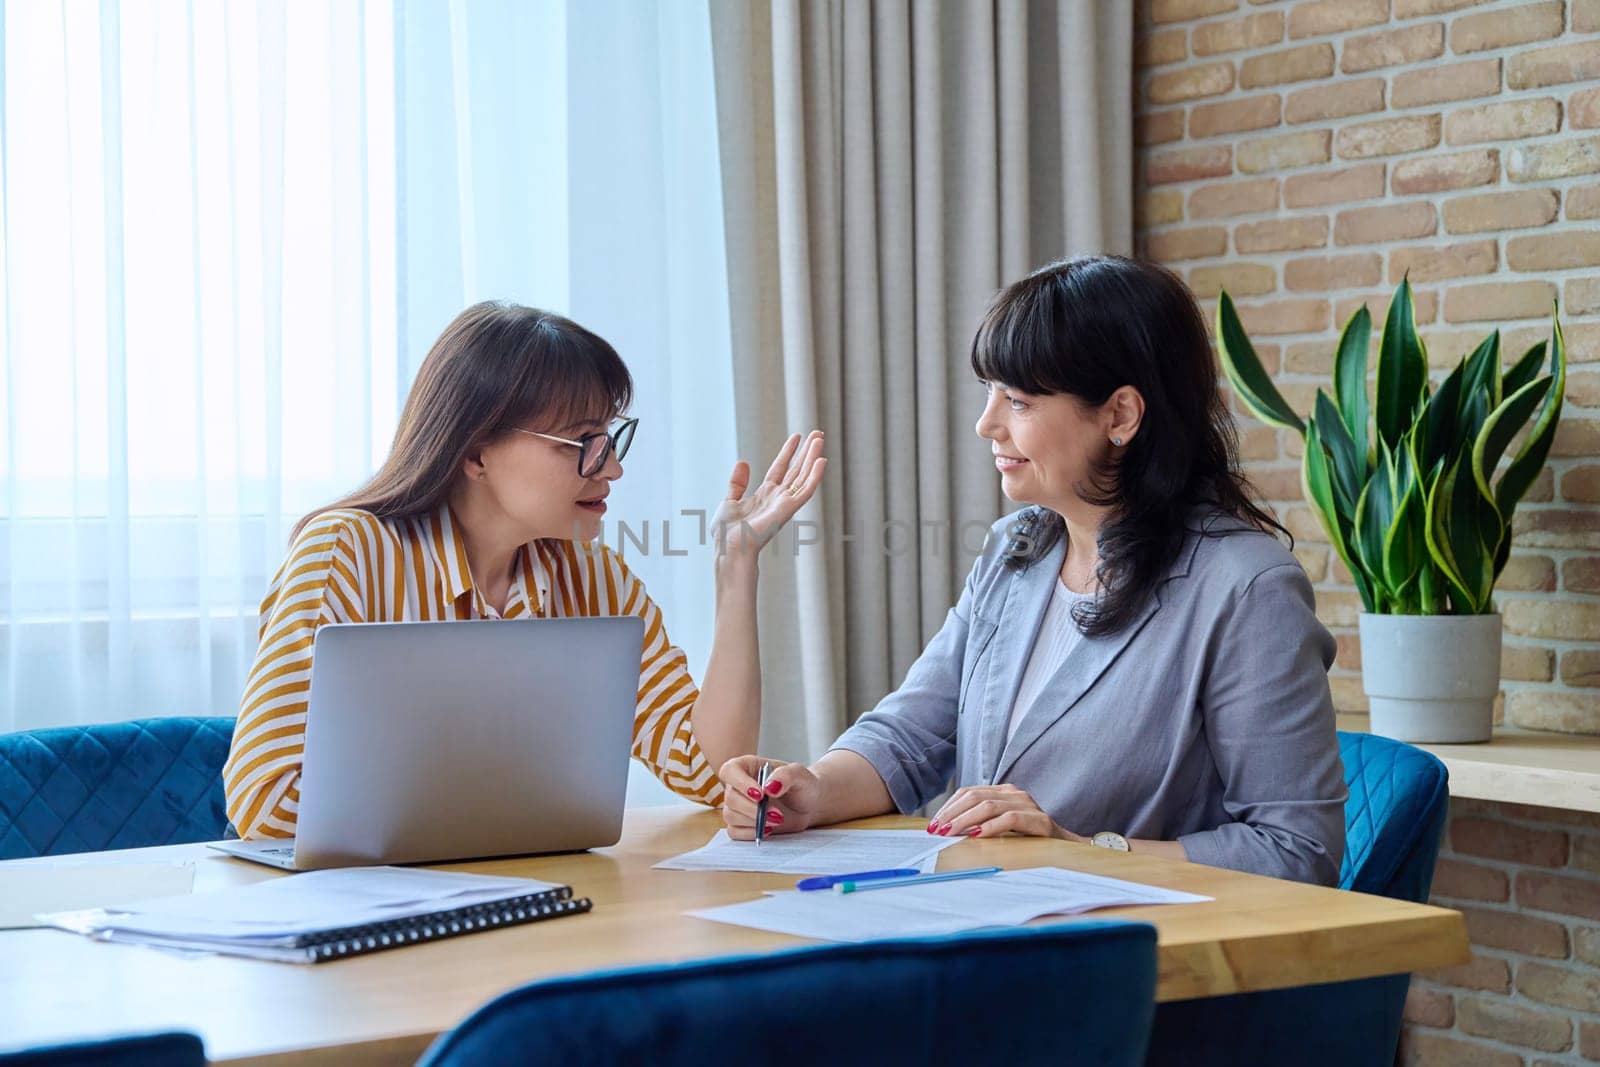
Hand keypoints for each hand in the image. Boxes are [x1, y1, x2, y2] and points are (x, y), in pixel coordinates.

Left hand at [713, 431, 826, 565]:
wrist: (729, 546)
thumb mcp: (729, 500)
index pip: (780, 469)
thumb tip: (743, 462)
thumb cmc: (727, 532)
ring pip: (804, 477)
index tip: (797, 436)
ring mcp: (784, 504)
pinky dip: (815, 476)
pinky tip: (821, 460)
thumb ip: (737, 483)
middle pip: (796, 470)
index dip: (788, 452)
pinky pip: (806, 491)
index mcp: (764, 496)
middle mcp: (778, 498)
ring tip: (820, 438)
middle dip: (807, 452)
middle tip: (819, 433)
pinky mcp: (788, 509)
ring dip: (813, 458)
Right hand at [719, 755, 822, 839]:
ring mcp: (738, 805)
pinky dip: (750, 833)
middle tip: (777, 814)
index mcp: (747, 766)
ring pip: (731, 816)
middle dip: (753, 809)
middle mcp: (739, 785)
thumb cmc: (802, 785)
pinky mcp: (741, 824)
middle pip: (731, 798)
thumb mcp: (800, 775)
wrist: (808, 805)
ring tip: (777, 819)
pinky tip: (768, 829)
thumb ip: (786, 776)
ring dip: (754, 822)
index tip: (760, 794)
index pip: (730, 771)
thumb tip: (769, 787)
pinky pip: (734, 832)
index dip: (740, 783)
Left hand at [927, 783, 1085, 840]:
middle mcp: (1014, 793)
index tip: (932, 824)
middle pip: (975, 797)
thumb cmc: (1028, 839)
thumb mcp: (1000, 827)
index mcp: (1003, 791)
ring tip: (950, 833)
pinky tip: (977, 835)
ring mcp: (1028, 804)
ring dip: (965, 820)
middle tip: (937, 830)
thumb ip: (979, 822)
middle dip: (952, 814)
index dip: (948, 807)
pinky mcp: (1039, 820)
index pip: (968, 792)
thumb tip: (945, 831)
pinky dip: (991, 827)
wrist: (1065, 847)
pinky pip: (1010, 819)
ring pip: (989, 805)